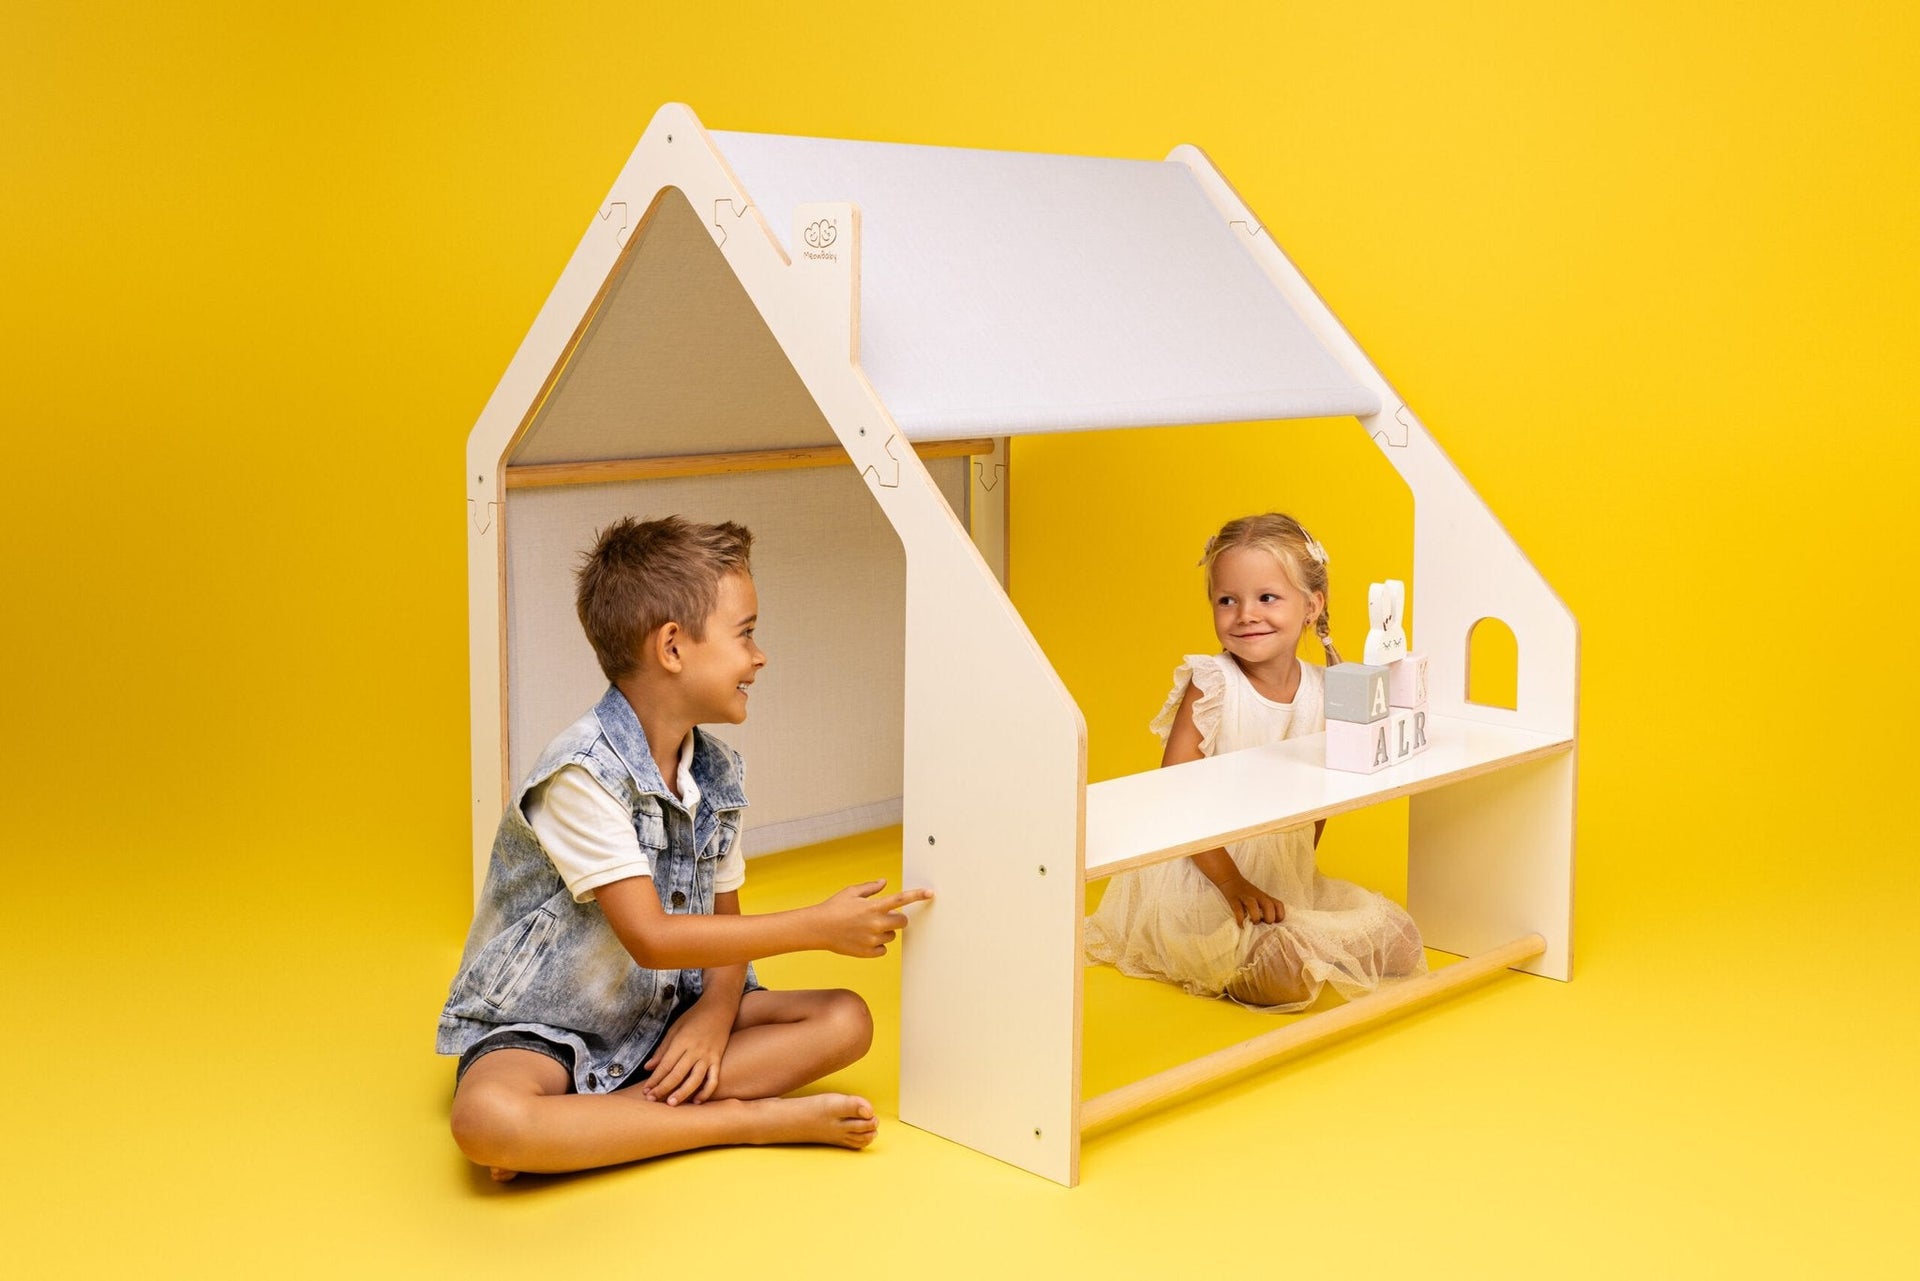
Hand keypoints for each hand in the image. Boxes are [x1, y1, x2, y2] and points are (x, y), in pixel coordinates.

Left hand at [641, 999, 733, 1104]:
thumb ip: (662, 1049)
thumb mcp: (674, 1029)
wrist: (719, 1008)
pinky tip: (697, 1101)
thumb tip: (648, 1068)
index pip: (665, 1065)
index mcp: (682, 1041)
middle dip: (663, 1088)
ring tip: (672, 1103)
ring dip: (683, 1093)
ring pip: (695, 1079)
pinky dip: (706, 1091)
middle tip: (653, 1100)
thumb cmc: (694, 1017)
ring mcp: (708, 1056)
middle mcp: (695, 1050)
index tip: (646, 1091)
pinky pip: (713, 1079)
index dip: (655, 1080)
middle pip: (678, 1074)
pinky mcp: (718, 1059)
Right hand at [813, 879, 933, 956]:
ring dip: (885, 931)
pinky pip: (883, 949)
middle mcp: (876, 924)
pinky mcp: (868, 952)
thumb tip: (884, 883)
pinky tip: (863, 938)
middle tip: (886, 916)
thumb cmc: (834, 907)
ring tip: (866, 926)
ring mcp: (872, 939)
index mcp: (874, 907)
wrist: (818, 928)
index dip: (917, 895)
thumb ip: (871, 888)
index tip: (930, 893)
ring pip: (891, 935)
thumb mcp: (851, 892)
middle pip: (902, 922)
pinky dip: (877, 944)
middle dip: (898, 918)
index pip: (901, 899)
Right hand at [1216, 876, 1285, 926]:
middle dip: (1269, 917)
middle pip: (1268, 905)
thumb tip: (1269, 925)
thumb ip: (1265, 908)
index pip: (1278, 905)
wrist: (1230, 879)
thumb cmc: (1247, 892)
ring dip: (1255, 917)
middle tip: (1264, 924)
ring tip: (1253, 923)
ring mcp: (1245, 897)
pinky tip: (1241, 925)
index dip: (1280, 915)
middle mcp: (1257, 896)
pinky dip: (1240, 919)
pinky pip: (1237, 909)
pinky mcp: (1233, 899)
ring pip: (1253, 905)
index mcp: (1265, 897)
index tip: (1275, 923)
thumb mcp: (1259, 897)